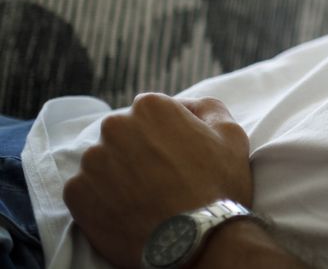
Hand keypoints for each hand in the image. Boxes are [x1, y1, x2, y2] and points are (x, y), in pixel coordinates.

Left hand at [64, 94, 252, 268]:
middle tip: (162, 177)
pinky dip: (103, 199)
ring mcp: (92, 161)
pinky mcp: (76, 194)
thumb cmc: (217, 185)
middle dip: (140, 150)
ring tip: (146, 197)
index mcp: (150, 107)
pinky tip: (130, 210)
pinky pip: (87, 190)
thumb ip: (207, 108)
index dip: (167, 134)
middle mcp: (115, 127)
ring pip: (104, 162)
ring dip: (120, 174)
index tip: (178, 155)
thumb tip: (188, 106)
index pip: (153, 112)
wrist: (195, 241)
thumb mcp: (231, 134)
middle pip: (125, 134)